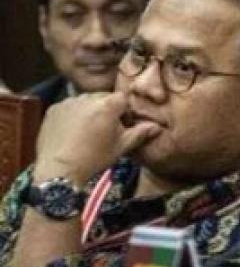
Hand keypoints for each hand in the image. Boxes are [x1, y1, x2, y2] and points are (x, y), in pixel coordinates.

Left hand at [34, 92, 160, 184]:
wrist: (60, 168)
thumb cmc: (95, 158)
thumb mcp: (121, 147)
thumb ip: (140, 134)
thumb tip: (157, 127)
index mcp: (107, 105)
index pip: (123, 98)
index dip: (125, 110)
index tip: (124, 124)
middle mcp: (87, 98)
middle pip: (104, 98)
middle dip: (108, 109)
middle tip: (106, 129)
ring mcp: (68, 102)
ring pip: (86, 101)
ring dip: (90, 111)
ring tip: (88, 131)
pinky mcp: (54, 108)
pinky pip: (70, 107)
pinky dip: (74, 115)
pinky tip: (73, 132)